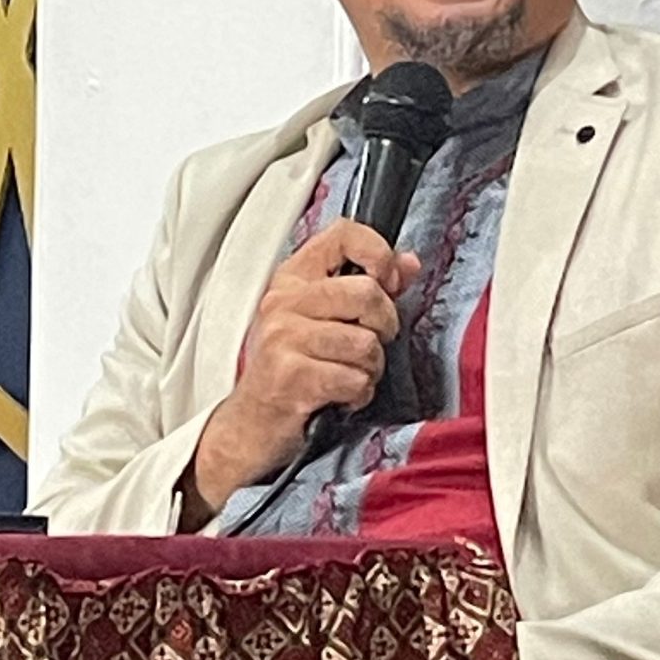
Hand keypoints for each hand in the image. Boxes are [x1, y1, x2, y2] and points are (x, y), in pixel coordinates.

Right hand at [183, 222, 421, 516]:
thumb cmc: (291, 370)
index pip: (344, 234)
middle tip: (369, 345)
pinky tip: (339, 396)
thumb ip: (368, 286)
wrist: (251, 424)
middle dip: (384, 326)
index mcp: (293, 279)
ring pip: (366, 342)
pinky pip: (355, 379)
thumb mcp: (322, 320)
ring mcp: (283, 338)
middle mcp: (284, 302)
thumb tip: (408, 264)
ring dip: (370, 369)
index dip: (379, 253)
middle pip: (367, 292)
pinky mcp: (290, 377)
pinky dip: (358, 394)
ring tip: (348, 375)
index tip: (387, 282)